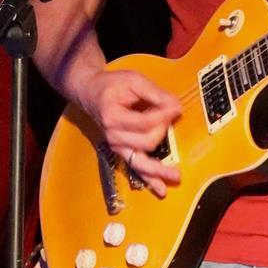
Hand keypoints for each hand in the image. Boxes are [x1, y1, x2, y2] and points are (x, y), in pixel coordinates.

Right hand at [80, 68, 181, 197]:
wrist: (91, 93)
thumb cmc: (112, 86)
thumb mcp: (134, 80)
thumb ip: (155, 94)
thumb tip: (176, 107)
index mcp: (113, 117)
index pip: (145, 122)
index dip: (164, 115)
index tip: (176, 107)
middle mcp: (113, 136)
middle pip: (147, 141)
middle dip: (164, 130)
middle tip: (173, 114)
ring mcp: (117, 146)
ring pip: (142, 160)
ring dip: (159, 168)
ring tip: (176, 175)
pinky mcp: (122, 151)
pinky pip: (136, 168)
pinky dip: (149, 179)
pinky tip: (160, 188)